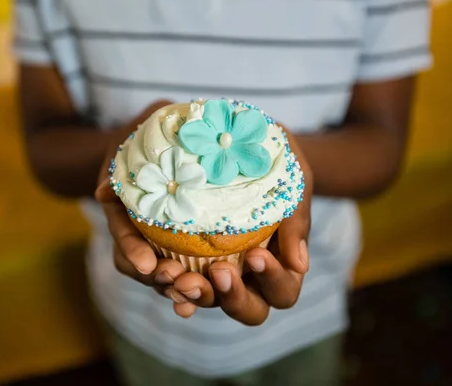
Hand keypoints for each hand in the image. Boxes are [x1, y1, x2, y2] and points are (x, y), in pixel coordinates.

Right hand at [95, 100, 196, 306]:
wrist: (154, 145)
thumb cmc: (145, 134)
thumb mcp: (134, 131)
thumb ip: (125, 149)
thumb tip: (104, 191)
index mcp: (121, 203)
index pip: (121, 230)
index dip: (131, 248)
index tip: (146, 264)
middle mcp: (135, 227)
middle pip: (137, 264)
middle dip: (154, 276)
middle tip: (175, 281)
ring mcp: (155, 240)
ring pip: (158, 274)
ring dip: (172, 288)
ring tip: (189, 300)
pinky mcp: (179, 246)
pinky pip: (183, 271)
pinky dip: (188, 290)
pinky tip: (196, 305)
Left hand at [173, 128, 312, 324]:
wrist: (238, 142)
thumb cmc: (274, 162)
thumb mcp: (292, 179)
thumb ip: (297, 218)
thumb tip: (300, 265)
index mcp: (278, 264)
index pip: (282, 291)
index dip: (272, 280)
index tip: (256, 253)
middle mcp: (247, 276)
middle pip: (247, 310)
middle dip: (232, 297)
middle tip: (218, 271)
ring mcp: (213, 272)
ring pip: (205, 300)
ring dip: (191, 293)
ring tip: (176, 274)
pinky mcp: (182, 258)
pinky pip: (169, 279)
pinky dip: (160, 278)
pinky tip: (151, 269)